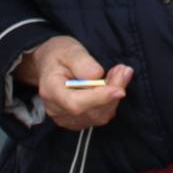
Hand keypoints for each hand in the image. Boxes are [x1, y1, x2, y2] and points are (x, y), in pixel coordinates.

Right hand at [13, 35, 131, 130]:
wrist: (49, 66)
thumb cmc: (58, 55)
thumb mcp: (69, 50)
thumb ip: (82, 62)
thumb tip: (97, 75)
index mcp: (50, 91)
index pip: (76, 103)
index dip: (99, 98)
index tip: (119, 89)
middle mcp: (56, 110)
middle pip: (91, 111)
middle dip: (112, 92)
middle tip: (123, 70)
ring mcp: (66, 119)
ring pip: (99, 115)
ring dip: (114, 96)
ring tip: (119, 74)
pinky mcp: (77, 121)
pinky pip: (99, 116)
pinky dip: (110, 102)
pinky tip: (111, 85)